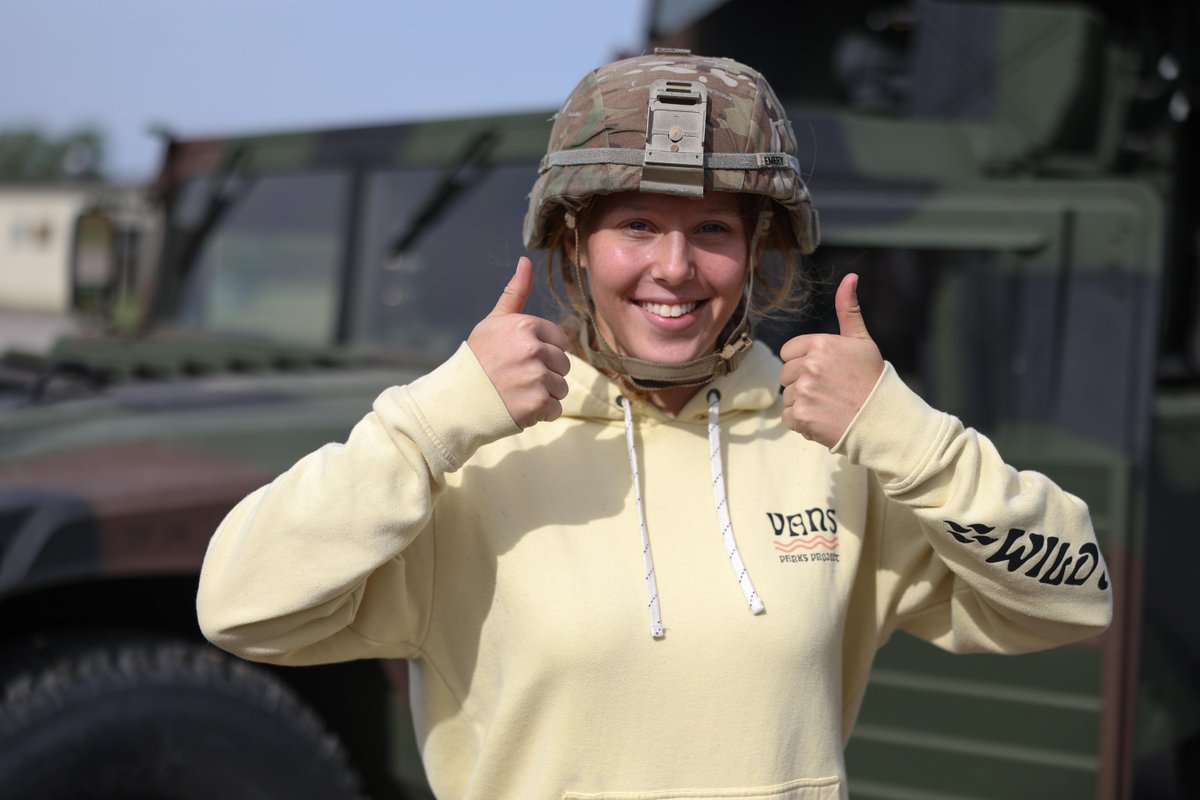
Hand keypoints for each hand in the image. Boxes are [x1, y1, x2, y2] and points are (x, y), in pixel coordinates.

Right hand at [468, 257, 570, 427]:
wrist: (456, 401)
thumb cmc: (477, 360)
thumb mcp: (493, 322)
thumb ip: (515, 293)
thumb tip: (526, 260)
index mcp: (526, 325)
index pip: (560, 341)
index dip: (543, 353)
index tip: (520, 359)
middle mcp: (533, 349)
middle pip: (563, 365)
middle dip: (545, 375)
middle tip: (516, 379)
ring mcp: (535, 377)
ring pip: (561, 388)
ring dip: (543, 395)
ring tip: (516, 393)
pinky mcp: (536, 404)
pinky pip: (555, 409)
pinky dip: (540, 414)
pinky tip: (518, 408)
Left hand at [780, 273, 883, 446]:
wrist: (882, 419)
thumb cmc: (872, 379)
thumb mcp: (861, 341)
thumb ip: (848, 310)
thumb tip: (850, 277)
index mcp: (820, 344)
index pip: (789, 352)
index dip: (803, 363)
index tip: (824, 372)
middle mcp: (809, 365)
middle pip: (785, 375)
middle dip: (802, 383)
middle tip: (829, 391)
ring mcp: (804, 391)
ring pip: (787, 397)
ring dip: (803, 404)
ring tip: (829, 406)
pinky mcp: (802, 416)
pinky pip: (788, 417)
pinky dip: (801, 423)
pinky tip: (823, 420)